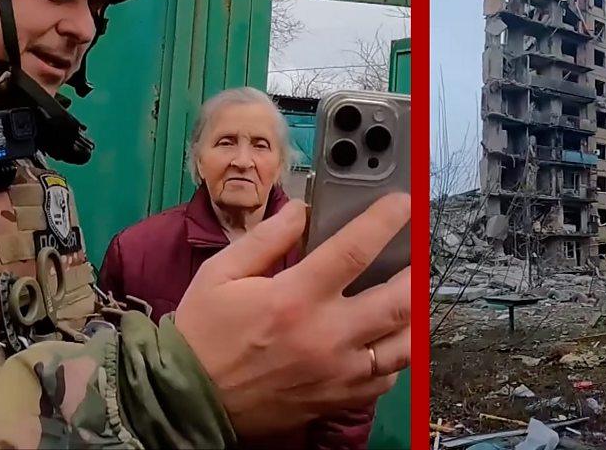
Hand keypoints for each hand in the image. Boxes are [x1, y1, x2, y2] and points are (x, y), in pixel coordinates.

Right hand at [175, 192, 410, 436]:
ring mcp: (337, 372)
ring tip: (411, 295)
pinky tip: (387, 339)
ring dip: (415, 316)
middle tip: (417, 254)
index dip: (385, 220)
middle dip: (416, 271)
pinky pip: (386, 379)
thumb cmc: (202, 334)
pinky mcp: (337, 400)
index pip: (355, 249)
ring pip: (404, 345)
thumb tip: (301, 210)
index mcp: (294, 298)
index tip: (401, 204)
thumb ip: (266, 238)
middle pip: (397, 300)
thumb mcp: (220, 274)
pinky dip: (395, 357)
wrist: (188, 400)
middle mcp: (325, 336)